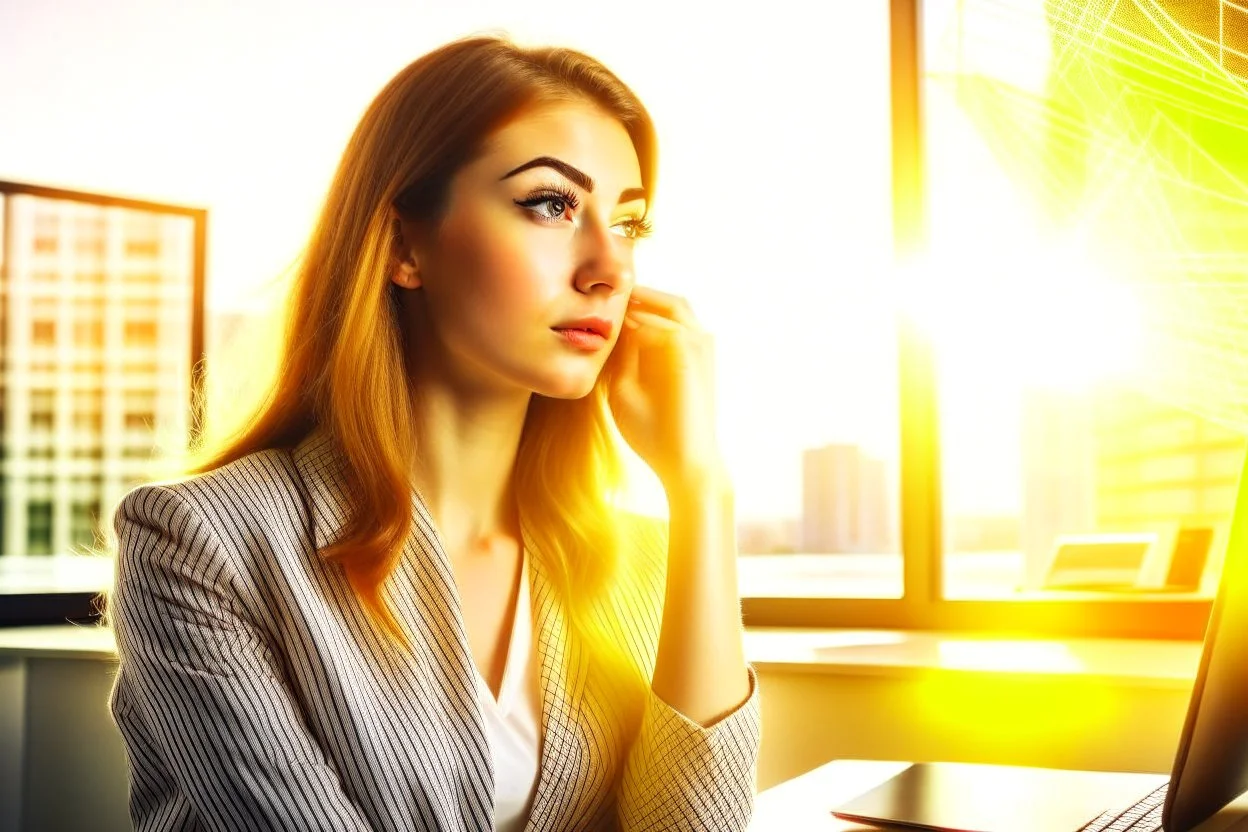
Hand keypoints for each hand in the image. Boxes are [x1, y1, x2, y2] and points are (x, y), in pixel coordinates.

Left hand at [604, 285, 725, 493]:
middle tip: (600, 289)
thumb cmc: (652, 432)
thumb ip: (620, 357)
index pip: (654, 312)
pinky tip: (622, 324)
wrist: (682, 463)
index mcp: (677, 351)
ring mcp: (700, 347)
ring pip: (673, 305)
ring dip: (644, 299)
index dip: (626, 303)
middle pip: (667, 300)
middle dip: (637, 291)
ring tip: (610, 299)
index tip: (592, 299)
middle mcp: (694, 343)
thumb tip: (603, 329)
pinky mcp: (696, 356)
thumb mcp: (624, 387)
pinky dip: (647, 320)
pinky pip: (672, 326)